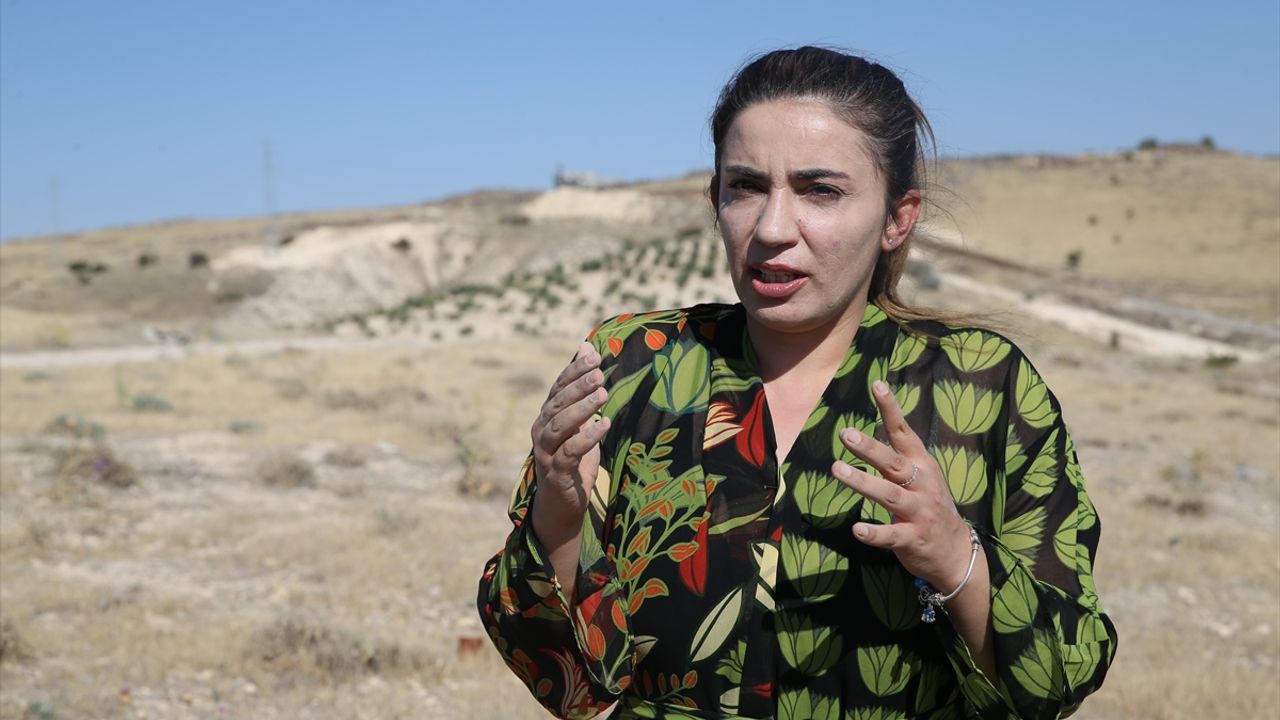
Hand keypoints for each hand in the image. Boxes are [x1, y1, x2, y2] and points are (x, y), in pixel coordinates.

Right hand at [530, 342, 611, 539]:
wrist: (561, 505)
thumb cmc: (573, 460)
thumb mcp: (581, 425)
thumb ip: (583, 392)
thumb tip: (587, 348)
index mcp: (547, 417)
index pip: (558, 388)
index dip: (573, 371)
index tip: (593, 355)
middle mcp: (541, 431)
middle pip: (558, 404)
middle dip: (578, 386)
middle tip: (599, 373)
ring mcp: (546, 452)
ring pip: (560, 425)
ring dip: (582, 408)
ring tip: (603, 394)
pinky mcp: (556, 472)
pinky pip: (570, 451)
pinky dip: (587, 437)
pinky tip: (604, 424)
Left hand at [832, 379, 973, 590]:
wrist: (957, 553)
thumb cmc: (930, 508)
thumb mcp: (921, 478)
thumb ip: (897, 459)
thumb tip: (863, 434)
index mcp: (922, 466)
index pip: (904, 432)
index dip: (891, 409)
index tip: (877, 385)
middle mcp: (922, 486)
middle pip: (894, 462)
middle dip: (870, 447)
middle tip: (846, 433)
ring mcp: (920, 513)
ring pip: (889, 495)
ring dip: (863, 483)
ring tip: (837, 470)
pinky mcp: (914, 540)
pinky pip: (891, 535)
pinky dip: (874, 532)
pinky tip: (857, 529)